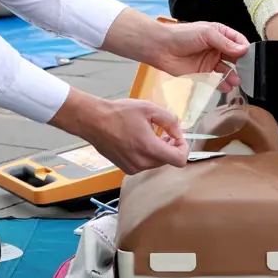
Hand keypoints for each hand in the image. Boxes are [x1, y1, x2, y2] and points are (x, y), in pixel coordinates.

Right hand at [60, 92, 190, 173]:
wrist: (94, 121)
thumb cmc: (120, 113)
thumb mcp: (149, 109)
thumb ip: (170, 120)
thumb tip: (179, 132)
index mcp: (150, 149)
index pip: (179, 160)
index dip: (183, 148)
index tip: (177, 137)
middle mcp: (143, 163)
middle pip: (168, 160)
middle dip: (170, 146)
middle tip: (164, 131)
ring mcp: (133, 168)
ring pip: (156, 162)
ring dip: (158, 150)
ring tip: (149, 133)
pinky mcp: (125, 168)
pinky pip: (144, 164)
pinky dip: (146, 154)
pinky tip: (138, 140)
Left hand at [143, 18, 249, 77]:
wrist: (162, 48)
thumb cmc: (183, 35)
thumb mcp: (207, 34)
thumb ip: (225, 42)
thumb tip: (244, 49)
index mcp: (219, 34)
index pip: (237, 41)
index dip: (245, 48)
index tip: (250, 56)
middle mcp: (217, 48)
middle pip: (235, 57)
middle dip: (242, 65)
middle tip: (247, 73)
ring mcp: (210, 62)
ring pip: (227, 70)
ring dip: (233, 76)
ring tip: (236, 81)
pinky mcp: (203, 74)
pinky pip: (216, 80)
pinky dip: (222, 84)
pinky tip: (226, 86)